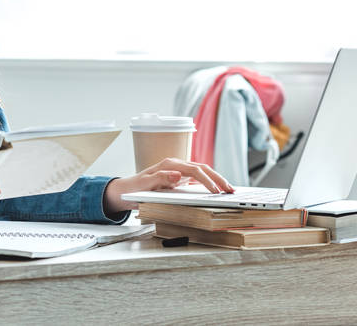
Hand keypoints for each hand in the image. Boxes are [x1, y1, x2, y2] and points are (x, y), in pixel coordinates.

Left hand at [102, 158, 234, 214]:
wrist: (125, 190)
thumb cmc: (134, 188)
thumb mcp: (144, 185)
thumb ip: (159, 178)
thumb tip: (177, 174)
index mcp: (169, 165)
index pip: (194, 170)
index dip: (207, 180)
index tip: (216, 191)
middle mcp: (175, 165)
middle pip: (202, 168)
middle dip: (218, 178)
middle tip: (231, 190)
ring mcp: (178, 170)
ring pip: (202, 172)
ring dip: (216, 179)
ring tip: (229, 190)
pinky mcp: (179, 177)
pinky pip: (198, 178)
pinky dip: (209, 182)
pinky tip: (217, 189)